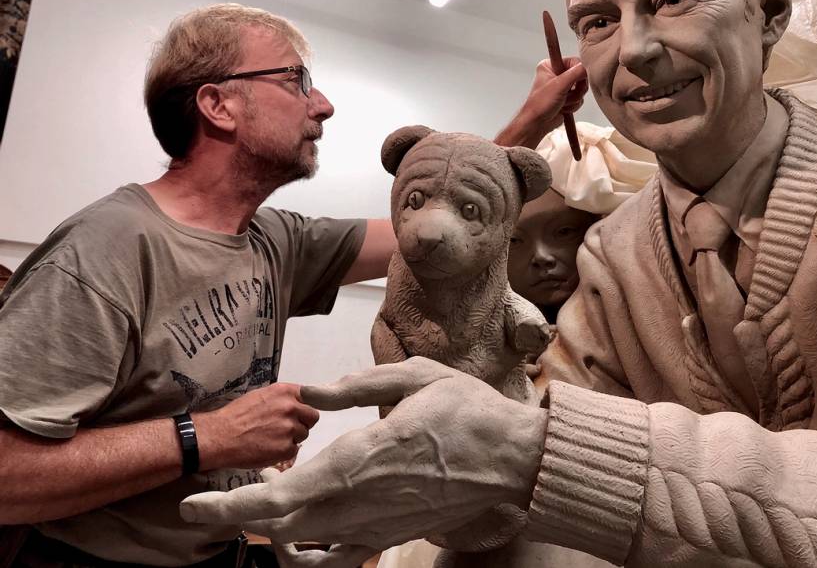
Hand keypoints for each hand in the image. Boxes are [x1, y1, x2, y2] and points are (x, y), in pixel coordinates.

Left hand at [180, 358, 547, 552]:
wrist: (512, 458)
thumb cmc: (467, 410)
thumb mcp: (414, 377)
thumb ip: (354, 386)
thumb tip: (305, 394)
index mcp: (363, 457)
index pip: (282, 493)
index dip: (231, 505)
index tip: (193, 505)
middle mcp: (362, 500)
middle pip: (281, 524)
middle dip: (234, 519)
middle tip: (201, 509)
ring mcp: (376, 525)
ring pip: (303, 544)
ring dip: (264, 533)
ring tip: (244, 515)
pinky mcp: (392, 534)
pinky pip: (339, 561)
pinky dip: (306, 559)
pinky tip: (291, 547)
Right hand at [194, 383, 318, 470]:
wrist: (219, 437)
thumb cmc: (236, 416)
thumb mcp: (260, 396)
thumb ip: (281, 398)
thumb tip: (297, 403)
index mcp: (285, 392)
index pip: (311, 397)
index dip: (304, 407)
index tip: (301, 412)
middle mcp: (291, 407)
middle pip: (312, 417)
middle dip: (302, 423)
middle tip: (285, 428)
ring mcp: (290, 428)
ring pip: (303, 434)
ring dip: (292, 438)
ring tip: (272, 439)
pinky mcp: (286, 448)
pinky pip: (294, 450)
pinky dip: (284, 451)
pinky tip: (268, 448)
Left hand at [495, 58, 587, 147]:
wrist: (537, 124)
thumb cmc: (540, 104)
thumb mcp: (560, 85)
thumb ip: (576, 73)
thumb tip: (588, 66)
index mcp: (551, 65)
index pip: (575, 61)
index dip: (578, 73)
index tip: (575, 83)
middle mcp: (557, 74)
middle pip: (580, 76)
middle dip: (576, 89)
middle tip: (566, 95)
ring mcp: (562, 86)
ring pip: (581, 89)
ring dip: (574, 99)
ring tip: (562, 102)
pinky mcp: (567, 97)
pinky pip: (580, 98)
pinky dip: (573, 105)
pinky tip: (563, 108)